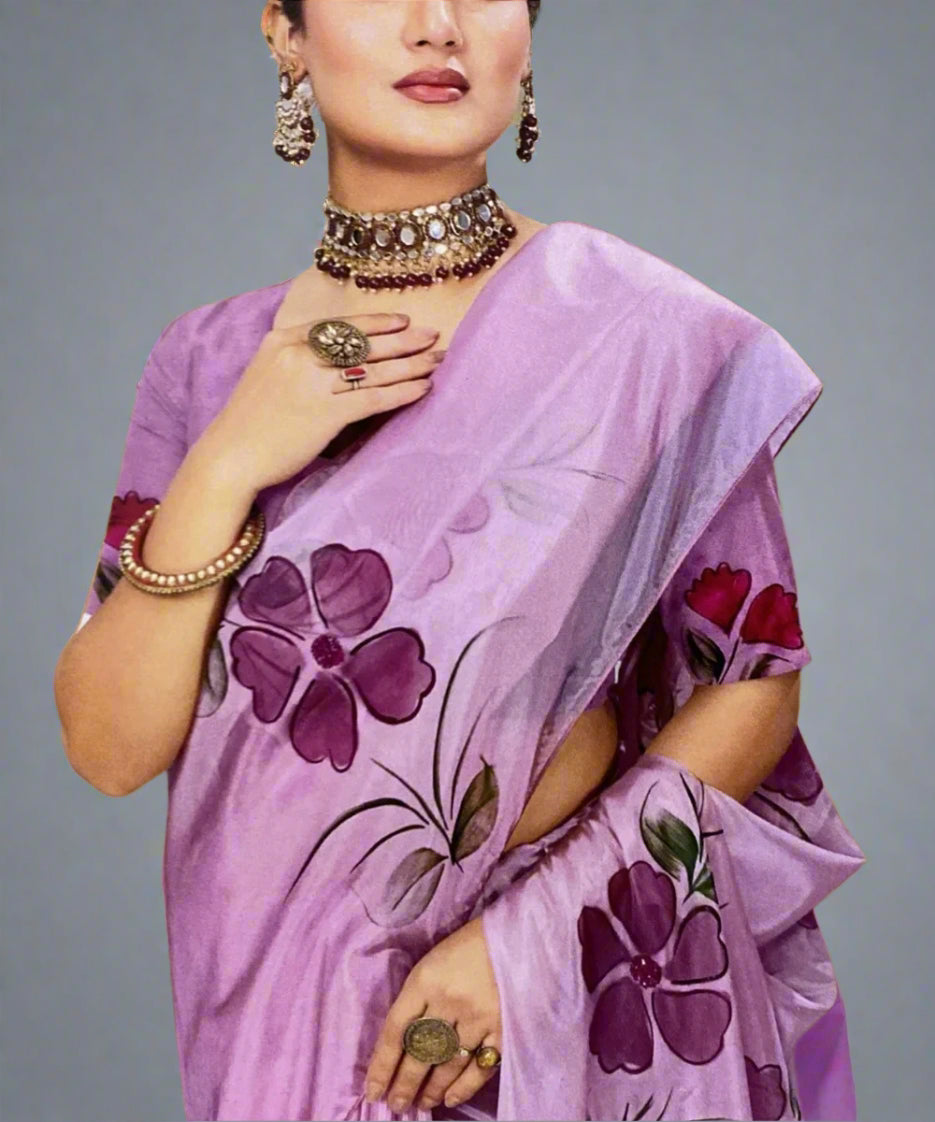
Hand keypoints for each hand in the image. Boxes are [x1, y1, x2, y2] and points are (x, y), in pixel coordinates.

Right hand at [200, 311, 446, 494]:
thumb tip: (339, 357)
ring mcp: (312, 383)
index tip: (403, 321)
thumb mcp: (268, 373)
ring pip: (373, 369)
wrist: (230, 456)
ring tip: (436, 361)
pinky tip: (422, 389)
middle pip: (362, 343)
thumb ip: (298, 358)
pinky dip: (401, 392)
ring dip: (410, 364)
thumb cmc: (250, 422)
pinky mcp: (324, 413)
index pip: (340, 325)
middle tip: (433, 336)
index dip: (376, 322)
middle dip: (403, 339)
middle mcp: (299, 355)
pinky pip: (373, 398)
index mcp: (284, 339)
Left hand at [364, 915, 502, 1112]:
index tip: (373, 1090)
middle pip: (420, 1052)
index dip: (382, 1065)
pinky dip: (464, 1087)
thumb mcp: (430, 963)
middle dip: (405, 1084)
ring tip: (421, 1103)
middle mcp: (448, 1001)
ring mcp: (477, 1015)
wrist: (512, 935)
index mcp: (425, 981)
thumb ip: (416, 999)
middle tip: (396, 1105)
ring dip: (432, 1088)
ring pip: (448, 1063)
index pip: (396, 1031)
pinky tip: (450, 1098)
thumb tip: (400, 1043)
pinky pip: (481, 1066)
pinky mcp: (503, 1026)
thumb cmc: (464, 948)